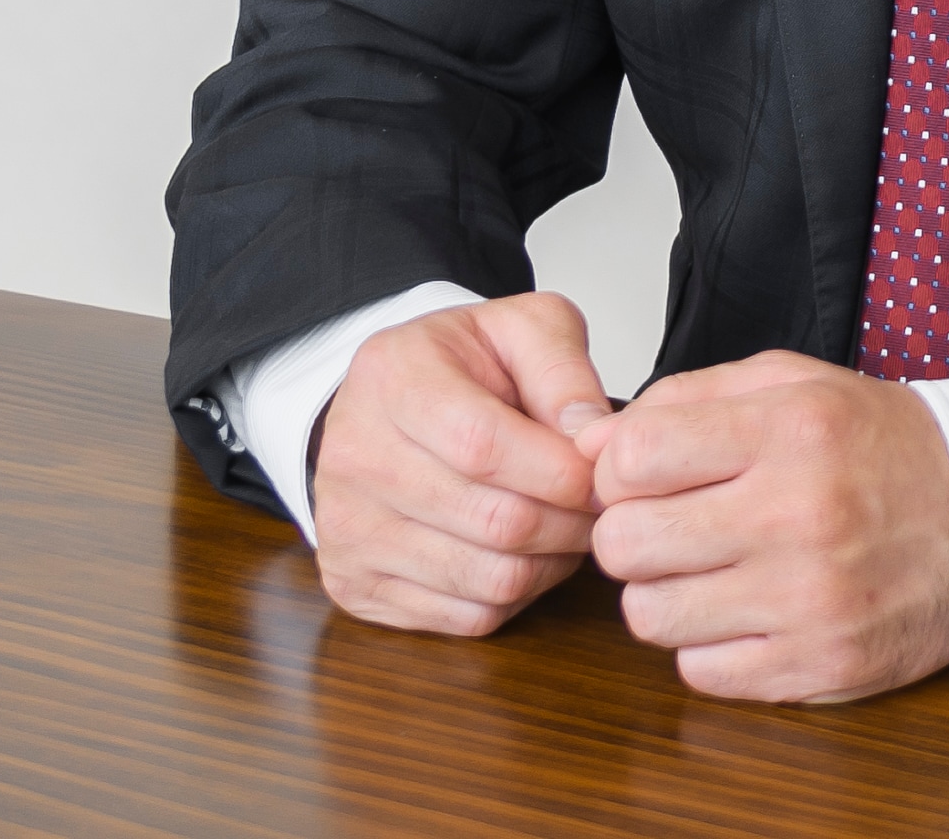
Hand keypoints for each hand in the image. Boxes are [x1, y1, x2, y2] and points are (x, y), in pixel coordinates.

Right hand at [307, 292, 612, 637]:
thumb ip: (562, 370)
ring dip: (551, 563)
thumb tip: (592, 436)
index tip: (601, 474)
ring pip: (488, 580)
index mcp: (392, 377)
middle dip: (570, 522)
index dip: (560, 472)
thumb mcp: (520, 329)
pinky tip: (526, 555)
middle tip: (598, 508)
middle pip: (494, 522)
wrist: (385, 405)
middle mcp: (355, 457)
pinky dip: (517, 597)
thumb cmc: (460, 367)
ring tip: (567, 527)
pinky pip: (466, 618)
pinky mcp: (355, 585)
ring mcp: (347, 529)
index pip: (483, 446)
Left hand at [579, 349, 948, 701]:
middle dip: (633, 533)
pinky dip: (709, 645)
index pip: (631, 459)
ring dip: (666, 594)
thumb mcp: (794, 383)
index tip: (644, 475)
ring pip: (650, 616)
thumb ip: (688, 398)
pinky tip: (746, 611)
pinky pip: (699, 672)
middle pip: (626, 544)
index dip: (619, 469)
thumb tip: (594, 446)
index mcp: (790, 431)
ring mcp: (810, 600)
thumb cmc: (882, 449)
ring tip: (708, 570)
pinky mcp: (820, 666)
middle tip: (670, 526)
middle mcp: (799, 515)